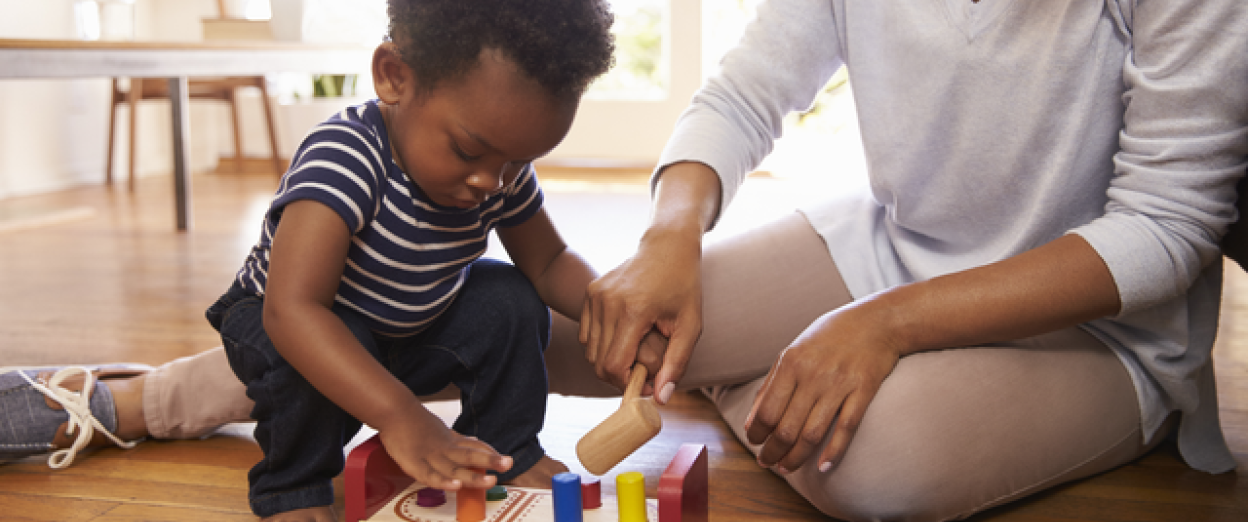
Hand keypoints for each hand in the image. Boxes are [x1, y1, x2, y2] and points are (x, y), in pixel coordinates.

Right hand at [378, 408, 511, 489]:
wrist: (393, 410)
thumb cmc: (415, 422)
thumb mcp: (440, 430)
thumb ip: (456, 439)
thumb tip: (474, 440)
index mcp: (450, 440)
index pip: (474, 446)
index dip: (489, 453)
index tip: (504, 458)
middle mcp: (444, 448)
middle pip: (469, 455)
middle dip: (489, 461)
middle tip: (508, 463)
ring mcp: (430, 457)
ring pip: (454, 469)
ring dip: (472, 476)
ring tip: (490, 481)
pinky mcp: (414, 464)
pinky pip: (430, 476)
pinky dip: (443, 482)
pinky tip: (456, 487)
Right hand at [580, 227, 701, 401]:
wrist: (667, 246)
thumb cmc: (683, 286)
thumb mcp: (690, 326)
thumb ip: (676, 364)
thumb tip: (661, 398)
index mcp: (633, 311)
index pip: (614, 366)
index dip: (628, 384)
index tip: (647, 384)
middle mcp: (608, 302)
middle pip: (599, 363)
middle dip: (620, 376)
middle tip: (644, 372)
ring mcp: (595, 296)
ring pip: (590, 352)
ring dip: (610, 361)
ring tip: (636, 352)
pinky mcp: (589, 293)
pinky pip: (587, 335)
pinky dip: (602, 345)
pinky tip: (625, 336)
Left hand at [744, 301, 901, 472]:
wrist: (877, 321)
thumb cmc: (830, 336)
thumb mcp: (794, 350)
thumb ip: (773, 382)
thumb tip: (753, 417)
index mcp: (791, 363)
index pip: (766, 410)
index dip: (756, 433)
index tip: (754, 444)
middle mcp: (812, 375)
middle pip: (786, 427)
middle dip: (772, 451)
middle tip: (767, 462)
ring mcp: (839, 384)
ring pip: (812, 433)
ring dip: (796, 457)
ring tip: (787, 467)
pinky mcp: (863, 391)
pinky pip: (846, 428)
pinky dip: (833, 452)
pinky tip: (823, 467)